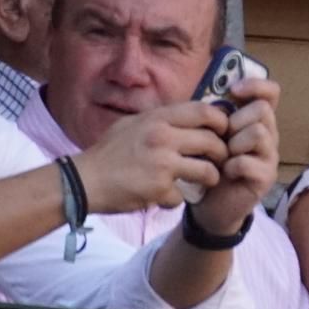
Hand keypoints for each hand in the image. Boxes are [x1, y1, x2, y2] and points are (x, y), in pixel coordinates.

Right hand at [74, 102, 229, 213]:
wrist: (85, 180)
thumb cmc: (107, 152)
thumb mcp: (132, 124)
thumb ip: (159, 120)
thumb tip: (186, 117)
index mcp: (157, 118)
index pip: (203, 110)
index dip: (220, 121)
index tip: (222, 130)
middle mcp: (163, 137)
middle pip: (212, 141)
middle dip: (222, 153)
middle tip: (220, 160)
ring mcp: (163, 164)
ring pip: (207, 171)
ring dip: (210, 179)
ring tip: (204, 182)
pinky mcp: (159, 189)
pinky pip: (183, 196)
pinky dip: (176, 199)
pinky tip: (165, 196)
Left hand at [191, 77, 280, 235]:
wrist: (210, 204)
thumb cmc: (210, 163)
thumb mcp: (212, 134)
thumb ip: (216, 114)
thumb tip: (211, 95)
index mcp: (256, 120)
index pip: (271, 92)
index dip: (256, 85)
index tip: (234, 90)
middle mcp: (269, 135)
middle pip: (262, 110)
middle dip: (237, 120)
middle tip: (224, 138)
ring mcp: (270, 156)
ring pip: (258, 133)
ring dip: (234, 143)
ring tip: (224, 157)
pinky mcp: (265, 178)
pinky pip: (248, 161)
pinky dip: (232, 166)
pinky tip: (225, 173)